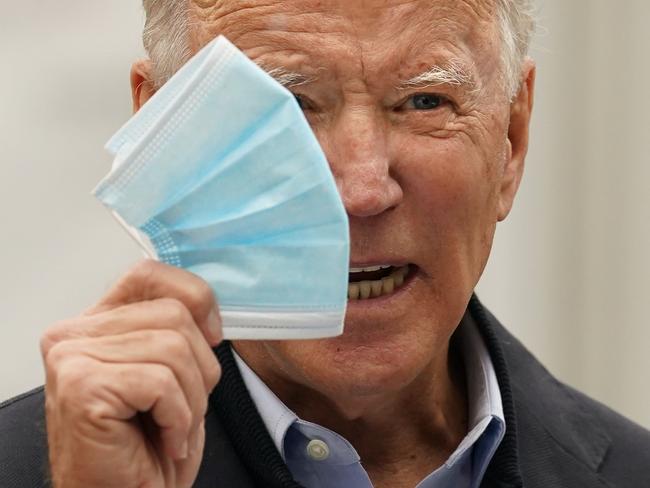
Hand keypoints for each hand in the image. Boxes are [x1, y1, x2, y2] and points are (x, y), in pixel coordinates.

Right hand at [40, 260, 222, 487]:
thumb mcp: (171, 373)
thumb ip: (176, 329)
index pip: (150, 274)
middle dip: (200, 368)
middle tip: (183, 407)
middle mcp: (74, 334)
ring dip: (191, 399)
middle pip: (173, 314)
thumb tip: (209, 306)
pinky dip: (178, 417)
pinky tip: (164, 440)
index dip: (194, 298)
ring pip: (174, 347)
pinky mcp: (81, 386)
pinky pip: (161, 382)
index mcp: (96, 323)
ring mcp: (72, 357)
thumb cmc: (145, 446)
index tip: (212, 336)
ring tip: (172, 426)